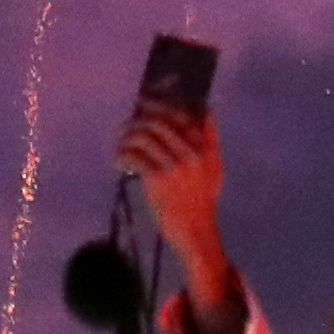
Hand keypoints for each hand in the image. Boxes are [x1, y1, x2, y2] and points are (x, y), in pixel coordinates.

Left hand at [115, 98, 235, 332]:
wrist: (196, 231)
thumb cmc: (202, 201)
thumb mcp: (215, 168)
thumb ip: (211, 139)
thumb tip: (207, 111)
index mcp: (205, 147)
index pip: (182, 114)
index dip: (160, 104)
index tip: (144, 102)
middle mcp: (191, 152)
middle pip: (159, 121)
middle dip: (138, 119)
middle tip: (126, 124)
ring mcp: (174, 164)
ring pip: (144, 136)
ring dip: (127, 137)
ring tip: (119, 143)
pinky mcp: (157, 178)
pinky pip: (134, 156)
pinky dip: (122, 155)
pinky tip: (118, 162)